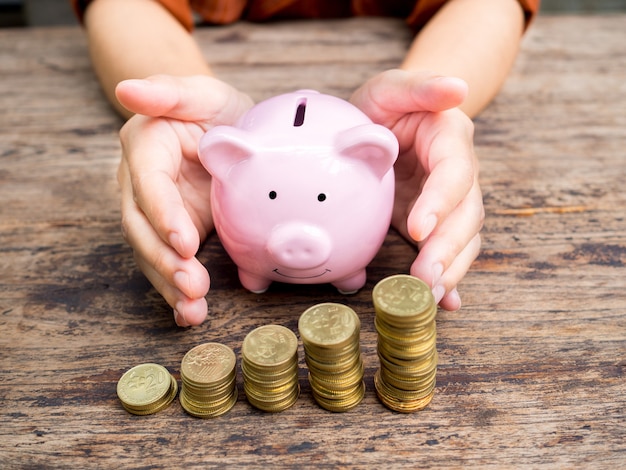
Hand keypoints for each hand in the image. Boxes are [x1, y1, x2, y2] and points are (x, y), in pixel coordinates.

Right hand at [115, 75, 253, 325]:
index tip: (184, 240)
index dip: (162, 214)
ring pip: (151, 254)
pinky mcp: (174, 236)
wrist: (230, 133)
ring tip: (192, 310)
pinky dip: (177, 293)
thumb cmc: (218, 110)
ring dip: (169, 285)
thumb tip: (128, 90)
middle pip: (142, 227)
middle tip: (192, 286)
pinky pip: (168, 265)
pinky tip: (190, 315)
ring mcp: (156, 215)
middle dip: (165, 260)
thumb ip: (168, 91)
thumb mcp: (202, 93)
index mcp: (145, 148)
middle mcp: (142, 185)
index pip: (147, 184)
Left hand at [350, 69, 483, 309]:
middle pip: (466, 215)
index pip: (454, 174)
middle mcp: (458, 175)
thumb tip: (457, 88)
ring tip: (430, 297)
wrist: (382, 124)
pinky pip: (448, 252)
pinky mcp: (434, 224)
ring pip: (462, 239)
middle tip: (425, 277)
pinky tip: (446, 303)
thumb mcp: (391, 87)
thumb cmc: (383, 105)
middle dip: (448, 249)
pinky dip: (450, 278)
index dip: (440, 202)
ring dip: (449, 270)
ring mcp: (448, 204)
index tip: (418, 228)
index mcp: (450, 140)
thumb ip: (419, 85)